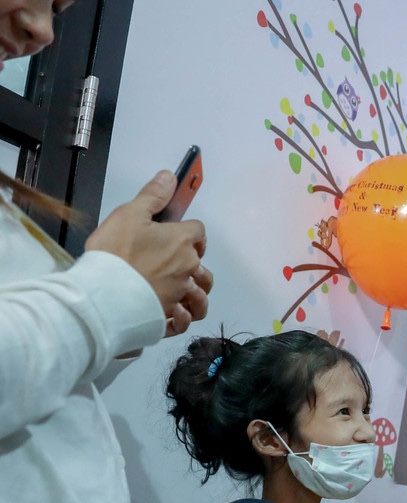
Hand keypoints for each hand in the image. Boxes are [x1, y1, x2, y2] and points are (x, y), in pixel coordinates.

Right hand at [86, 171, 211, 336]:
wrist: (104, 294)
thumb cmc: (116, 252)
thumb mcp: (129, 214)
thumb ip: (152, 196)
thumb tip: (169, 176)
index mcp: (181, 242)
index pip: (198, 231)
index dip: (188, 231)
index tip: (175, 232)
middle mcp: (188, 269)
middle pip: (202, 264)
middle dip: (191, 262)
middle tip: (170, 262)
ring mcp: (181, 295)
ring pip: (200, 296)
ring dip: (194, 293)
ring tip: (180, 291)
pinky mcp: (170, 317)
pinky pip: (185, 320)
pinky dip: (182, 317)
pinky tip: (172, 313)